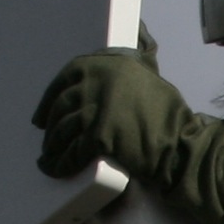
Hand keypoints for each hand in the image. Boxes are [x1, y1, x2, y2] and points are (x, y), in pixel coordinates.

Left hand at [33, 47, 192, 177]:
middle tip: (48, 141)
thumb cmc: (168, 117)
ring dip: (53, 147)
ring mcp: (97, 109)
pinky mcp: (98, 137)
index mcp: (108, 65)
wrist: (182, 145)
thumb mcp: (147, 77)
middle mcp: (98, 82)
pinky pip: (71, 152)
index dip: (49, 98)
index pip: (67, 77)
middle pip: (62, 105)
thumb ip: (123, 72)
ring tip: (49, 159)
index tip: (41, 115)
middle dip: (51, 126)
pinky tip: (58, 169)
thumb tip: (120, 54)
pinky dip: (61, 164)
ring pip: (62, 130)